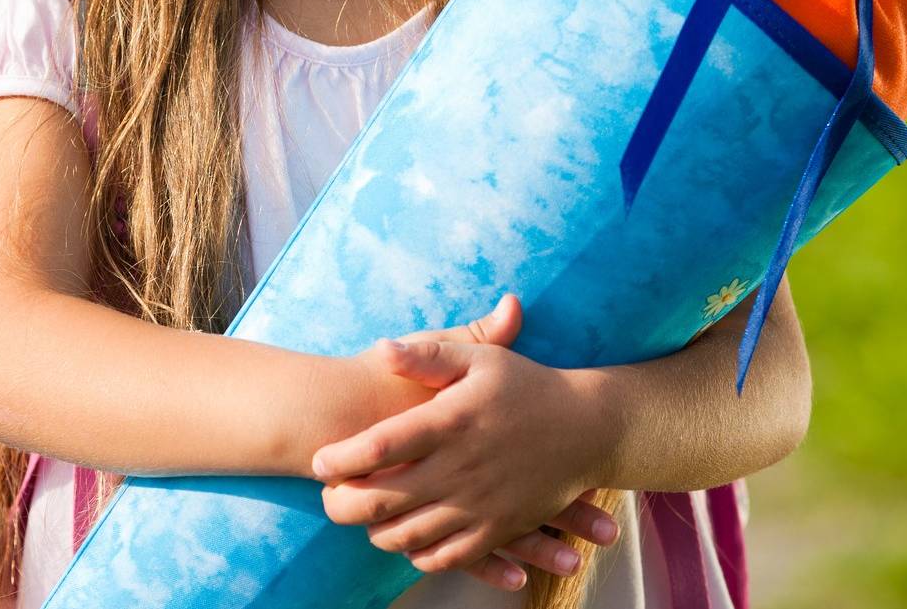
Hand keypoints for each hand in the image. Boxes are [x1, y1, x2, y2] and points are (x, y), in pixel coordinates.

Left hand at [317, 295, 618, 589]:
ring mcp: (480, 504)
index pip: (380, 445)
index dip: (340, 458)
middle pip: (382, 500)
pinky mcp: (498, 528)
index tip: (318, 461)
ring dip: (375, 531)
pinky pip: (446, 556)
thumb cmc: (528, 386)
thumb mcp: (481, 360)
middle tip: (328, 496)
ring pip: (407, 535)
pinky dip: (417, 553)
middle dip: (342, 504)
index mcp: (453, 421)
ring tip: (364, 515)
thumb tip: (380, 348)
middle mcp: (462, 467)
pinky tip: (407, 537)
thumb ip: (428, 355)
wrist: (588, 427)